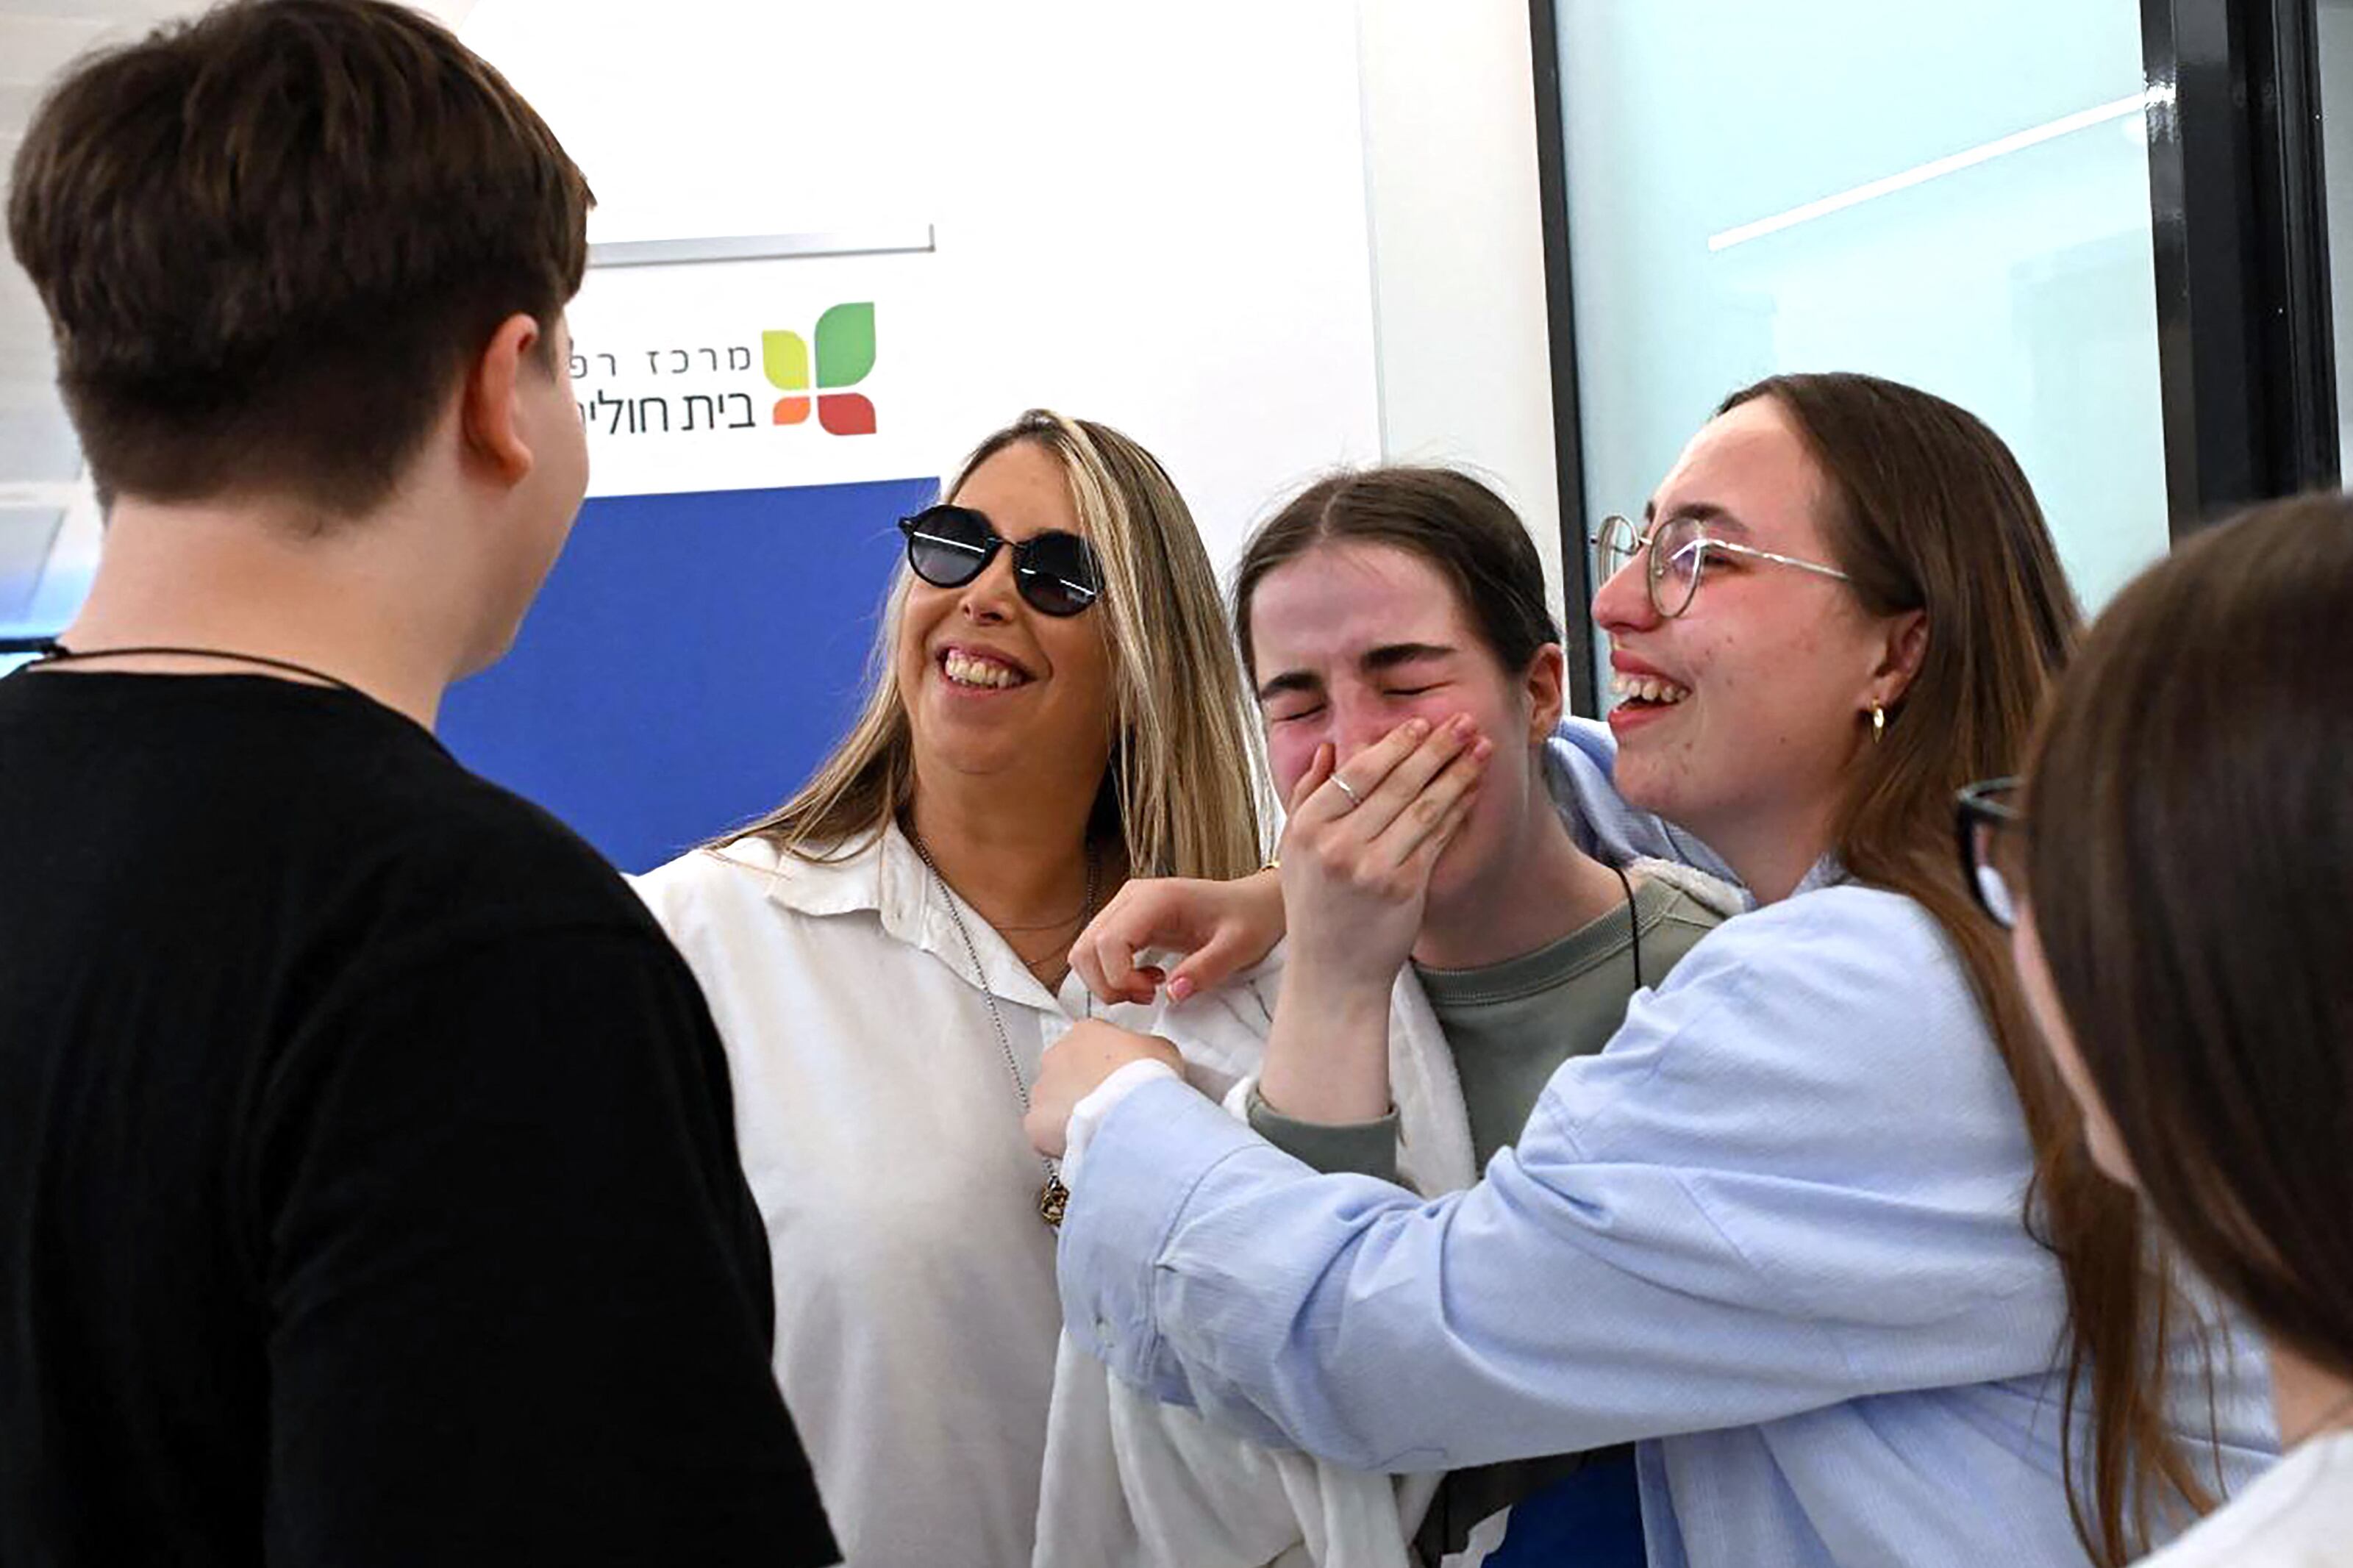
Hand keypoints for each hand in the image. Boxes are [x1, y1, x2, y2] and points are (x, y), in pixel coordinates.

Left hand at [1026, 1019, 1182, 1156]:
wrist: (1130, 1117)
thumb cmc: (1144, 1081)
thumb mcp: (1162, 1049)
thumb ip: (1147, 1048)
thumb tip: (1149, 1057)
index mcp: (1085, 1032)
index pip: (1093, 1041)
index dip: (1109, 1060)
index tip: (1120, 1075)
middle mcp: (1057, 1056)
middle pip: (1068, 1069)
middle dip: (1086, 1085)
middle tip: (1110, 1102)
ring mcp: (1043, 1089)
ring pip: (1054, 1100)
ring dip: (1072, 1111)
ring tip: (1100, 1126)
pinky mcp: (1036, 1123)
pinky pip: (1046, 1130)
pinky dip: (1061, 1137)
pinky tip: (1085, 1142)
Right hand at [1069, 869, 1285, 1005]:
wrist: (1254, 904)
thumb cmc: (1249, 920)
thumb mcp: (1238, 947)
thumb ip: (1205, 970)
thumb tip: (1171, 995)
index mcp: (1156, 898)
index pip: (1108, 941)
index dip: (1120, 978)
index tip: (1154, 994)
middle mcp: (1131, 897)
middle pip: (1086, 948)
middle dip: (1108, 984)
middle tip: (1149, 996)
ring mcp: (1123, 907)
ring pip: (1084, 951)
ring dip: (1106, 982)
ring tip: (1148, 990)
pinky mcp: (1124, 920)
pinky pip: (1096, 952)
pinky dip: (1111, 975)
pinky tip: (1146, 979)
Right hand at [1278, 714, 1489, 996]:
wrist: (1333, 972)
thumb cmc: (1315, 907)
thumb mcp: (1295, 851)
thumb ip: (1307, 796)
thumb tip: (1329, 749)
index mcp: (1308, 827)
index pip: (1359, 772)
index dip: (1394, 744)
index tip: (1420, 724)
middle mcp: (1337, 844)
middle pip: (1397, 782)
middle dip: (1436, 747)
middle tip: (1463, 721)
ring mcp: (1371, 866)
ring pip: (1424, 805)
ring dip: (1457, 772)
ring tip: (1480, 747)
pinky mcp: (1403, 887)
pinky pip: (1437, 837)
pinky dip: (1458, 809)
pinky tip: (1473, 789)